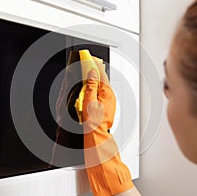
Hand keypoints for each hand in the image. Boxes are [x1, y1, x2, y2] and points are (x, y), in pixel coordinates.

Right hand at [82, 58, 134, 195]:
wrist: (97, 140)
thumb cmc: (94, 125)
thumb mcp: (90, 102)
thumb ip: (91, 86)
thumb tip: (92, 72)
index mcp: (107, 93)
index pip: (100, 74)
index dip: (93, 64)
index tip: (89, 56)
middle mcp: (109, 96)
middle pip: (101, 78)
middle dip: (94, 68)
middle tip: (88, 59)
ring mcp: (106, 102)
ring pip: (100, 84)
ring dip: (93, 76)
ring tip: (87, 68)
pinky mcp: (102, 107)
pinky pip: (98, 92)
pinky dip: (93, 85)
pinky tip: (88, 84)